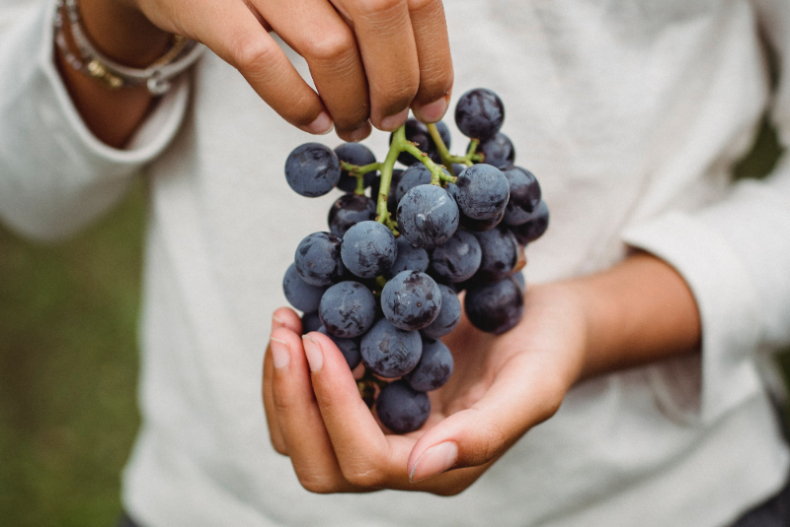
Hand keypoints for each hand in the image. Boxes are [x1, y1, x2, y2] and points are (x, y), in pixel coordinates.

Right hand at [116, 0, 453, 139]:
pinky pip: (263, 62)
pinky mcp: (208, 1)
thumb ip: (376, 8)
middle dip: (395, 83)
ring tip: (355, 127)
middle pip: (380, 12)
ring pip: (329, 46)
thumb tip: (427, 79)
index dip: (432, 57)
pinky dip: (298, 104)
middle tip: (392, 120)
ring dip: (352, 103)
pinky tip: (316, 123)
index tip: (433, 104)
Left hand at [262, 283, 586, 493]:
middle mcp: (402, 456)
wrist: (546, 322)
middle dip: (291, 399)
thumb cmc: (548, 351)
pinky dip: (294, 368)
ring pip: (304, 437)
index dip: (333, 405)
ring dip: (282, 383)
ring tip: (285, 321)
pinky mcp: (370, 397)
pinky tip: (301, 320)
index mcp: (440, 464)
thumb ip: (488, 431)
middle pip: (319, 461)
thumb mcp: (534, 386)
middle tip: (286, 332)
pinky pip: (311, 400)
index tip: (318, 340)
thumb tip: (423, 467)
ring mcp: (381, 428)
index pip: (367, 459)